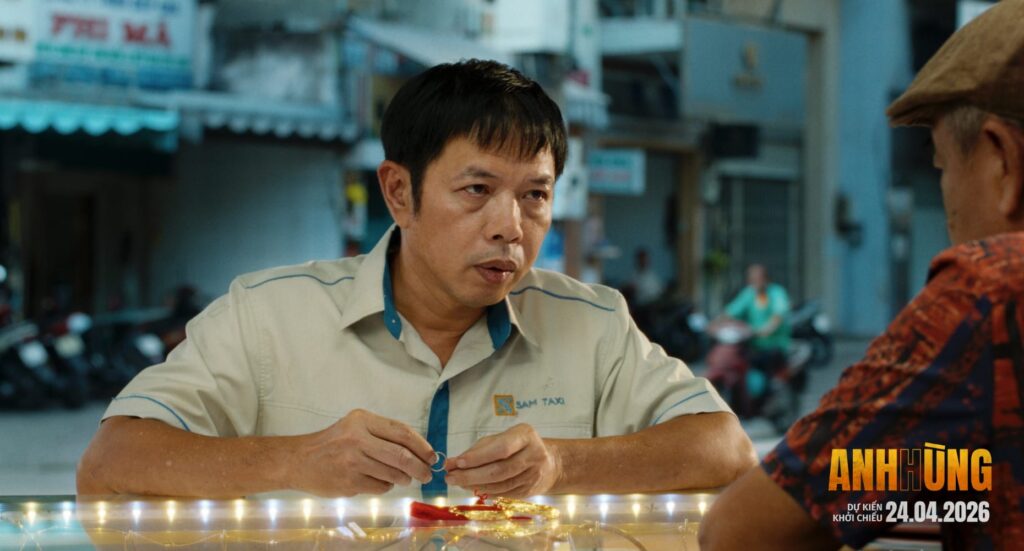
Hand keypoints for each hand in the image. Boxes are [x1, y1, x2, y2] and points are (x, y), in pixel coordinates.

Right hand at [290, 409, 434, 495]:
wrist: (300, 460)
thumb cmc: (333, 443)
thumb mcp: (356, 427)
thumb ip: (384, 434)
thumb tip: (420, 449)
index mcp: (362, 420)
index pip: (402, 432)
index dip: (422, 446)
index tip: (431, 456)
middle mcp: (357, 438)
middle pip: (401, 455)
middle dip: (420, 467)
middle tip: (426, 474)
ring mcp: (352, 461)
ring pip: (393, 473)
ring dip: (404, 478)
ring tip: (403, 478)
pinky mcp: (349, 482)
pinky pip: (380, 487)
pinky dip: (386, 486)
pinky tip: (380, 481)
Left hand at [444, 423, 561, 497]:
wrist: (549, 462)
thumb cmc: (518, 446)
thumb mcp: (502, 438)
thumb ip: (479, 449)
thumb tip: (452, 463)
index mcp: (526, 435)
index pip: (500, 448)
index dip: (478, 457)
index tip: (457, 462)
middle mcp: (533, 455)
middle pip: (499, 470)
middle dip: (471, 475)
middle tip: (450, 477)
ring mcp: (533, 475)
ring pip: (500, 484)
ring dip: (475, 485)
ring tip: (457, 482)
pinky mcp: (530, 490)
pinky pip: (503, 493)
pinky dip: (485, 491)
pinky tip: (473, 487)